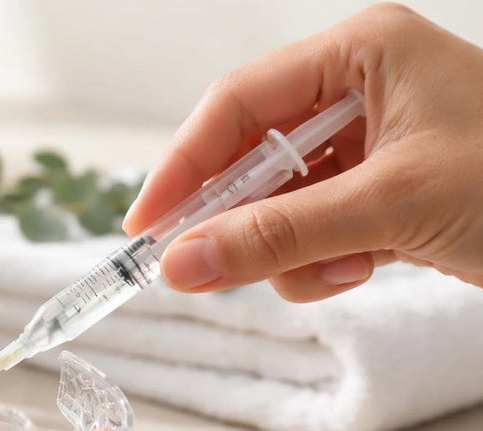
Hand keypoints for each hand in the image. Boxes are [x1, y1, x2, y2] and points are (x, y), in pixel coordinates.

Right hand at [124, 3, 482, 301]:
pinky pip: (315, 227)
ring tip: (343, 267)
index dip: (185, 165)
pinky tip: (365, 268)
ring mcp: (371, 144)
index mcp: (362, 53)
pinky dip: (324, 260)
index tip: (148, 227)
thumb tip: (182, 264)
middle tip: (204, 268)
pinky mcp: (383, 192)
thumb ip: (278, 237)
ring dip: (292, 249)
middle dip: (240, 218)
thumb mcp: (391, 205)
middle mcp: (360, 90)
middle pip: (253, 156)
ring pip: (279, 202)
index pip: (238, 103)